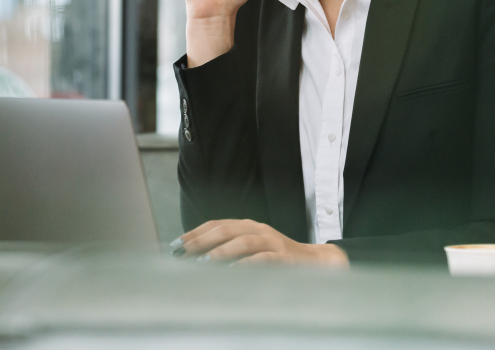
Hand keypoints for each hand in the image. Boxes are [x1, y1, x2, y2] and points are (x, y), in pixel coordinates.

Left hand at [172, 219, 348, 266]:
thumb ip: (230, 250)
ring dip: (221, 251)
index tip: (178, 243)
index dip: (196, 232)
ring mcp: (273, 242)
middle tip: (185, 251)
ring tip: (203, 261)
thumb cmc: (278, 258)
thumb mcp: (253, 249)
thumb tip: (197, 258)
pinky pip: (263, 258)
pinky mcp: (284, 257)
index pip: (218, 223)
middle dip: (203, 239)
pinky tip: (232, 271)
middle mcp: (259, 229)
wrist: (316, 262)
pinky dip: (246, 264)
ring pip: (243, 241)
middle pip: (227, 229)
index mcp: (249, 226)